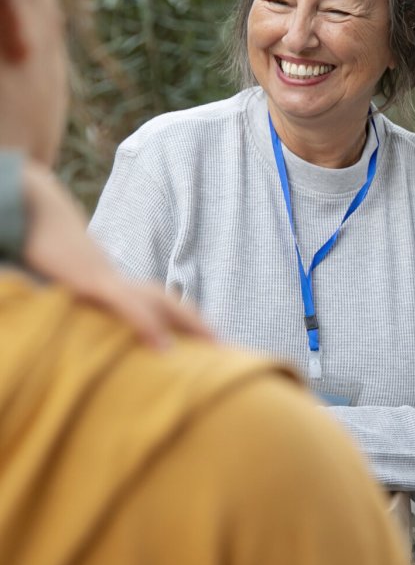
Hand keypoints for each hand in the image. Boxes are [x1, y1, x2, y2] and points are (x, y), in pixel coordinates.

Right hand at [22, 162, 210, 347]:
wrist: (38, 217)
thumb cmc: (52, 256)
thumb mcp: (69, 286)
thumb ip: (88, 301)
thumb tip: (95, 325)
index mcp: (118, 285)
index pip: (161, 303)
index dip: (186, 320)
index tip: (210, 343)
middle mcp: (122, 281)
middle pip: (170, 302)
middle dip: (197, 323)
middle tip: (224, 348)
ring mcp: (111, 280)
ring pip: (159, 302)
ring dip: (187, 323)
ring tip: (211, 345)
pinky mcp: (96, 284)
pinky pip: (128, 307)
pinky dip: (148, 325)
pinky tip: (163, 347)